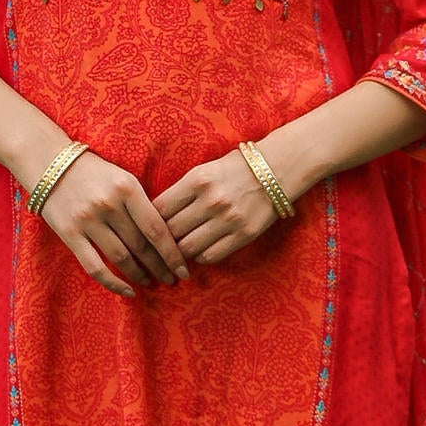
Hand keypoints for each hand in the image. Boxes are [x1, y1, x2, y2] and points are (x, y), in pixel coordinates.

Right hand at [37, 151, 187, 296]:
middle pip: (141, 246)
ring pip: (121, 258)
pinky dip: (114, 283)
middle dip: (161, 266)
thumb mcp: (123, 178)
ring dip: (140, 275)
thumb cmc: (94, 171)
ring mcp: (88, 221)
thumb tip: (167, 237)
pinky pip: (95, 267)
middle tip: (173, 279)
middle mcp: (109, 205)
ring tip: (152, 282)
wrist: (49, 163)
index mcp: (127, 188)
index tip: (184, 269)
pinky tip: (128, 291)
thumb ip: (142, 203)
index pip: (156, 228)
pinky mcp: (70, 234)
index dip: (173, 254)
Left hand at [157, 144, 294, 266]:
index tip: (149, 225)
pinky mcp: (243, 235)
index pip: (158, 209)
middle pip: (171, 231)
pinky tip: (200, 249)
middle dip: (163, 238)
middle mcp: (211, 201)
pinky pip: (210, 256)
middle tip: (161, 242)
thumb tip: (153, 216)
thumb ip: (181, 192)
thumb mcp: (203, 170)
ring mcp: (228, 220)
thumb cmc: (234, 169)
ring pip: (188, 248)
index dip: (149, 220)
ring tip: (180, 247)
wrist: (276, 170)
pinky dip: (200, 256)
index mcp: (197, 180)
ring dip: (180, 250)